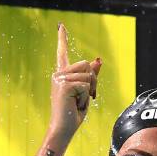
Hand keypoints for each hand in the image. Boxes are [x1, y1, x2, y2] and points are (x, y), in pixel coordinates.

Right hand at [49, 23, 101, 140]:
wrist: (63, 130)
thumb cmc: (73, 114)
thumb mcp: (85, 93)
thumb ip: (91, 76)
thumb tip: (98, 60)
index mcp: (61, 75)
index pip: (62, 53)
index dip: (62, 38)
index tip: (61, 25)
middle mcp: (58, 74)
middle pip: (86, 64)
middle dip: (93, 81)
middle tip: (87, 97)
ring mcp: (60, 79)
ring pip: (88, 75)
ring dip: (90, 91)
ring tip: (79, 103)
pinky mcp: (64, 85)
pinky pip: (86, 85)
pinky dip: (86, 98)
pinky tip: (76, 105)